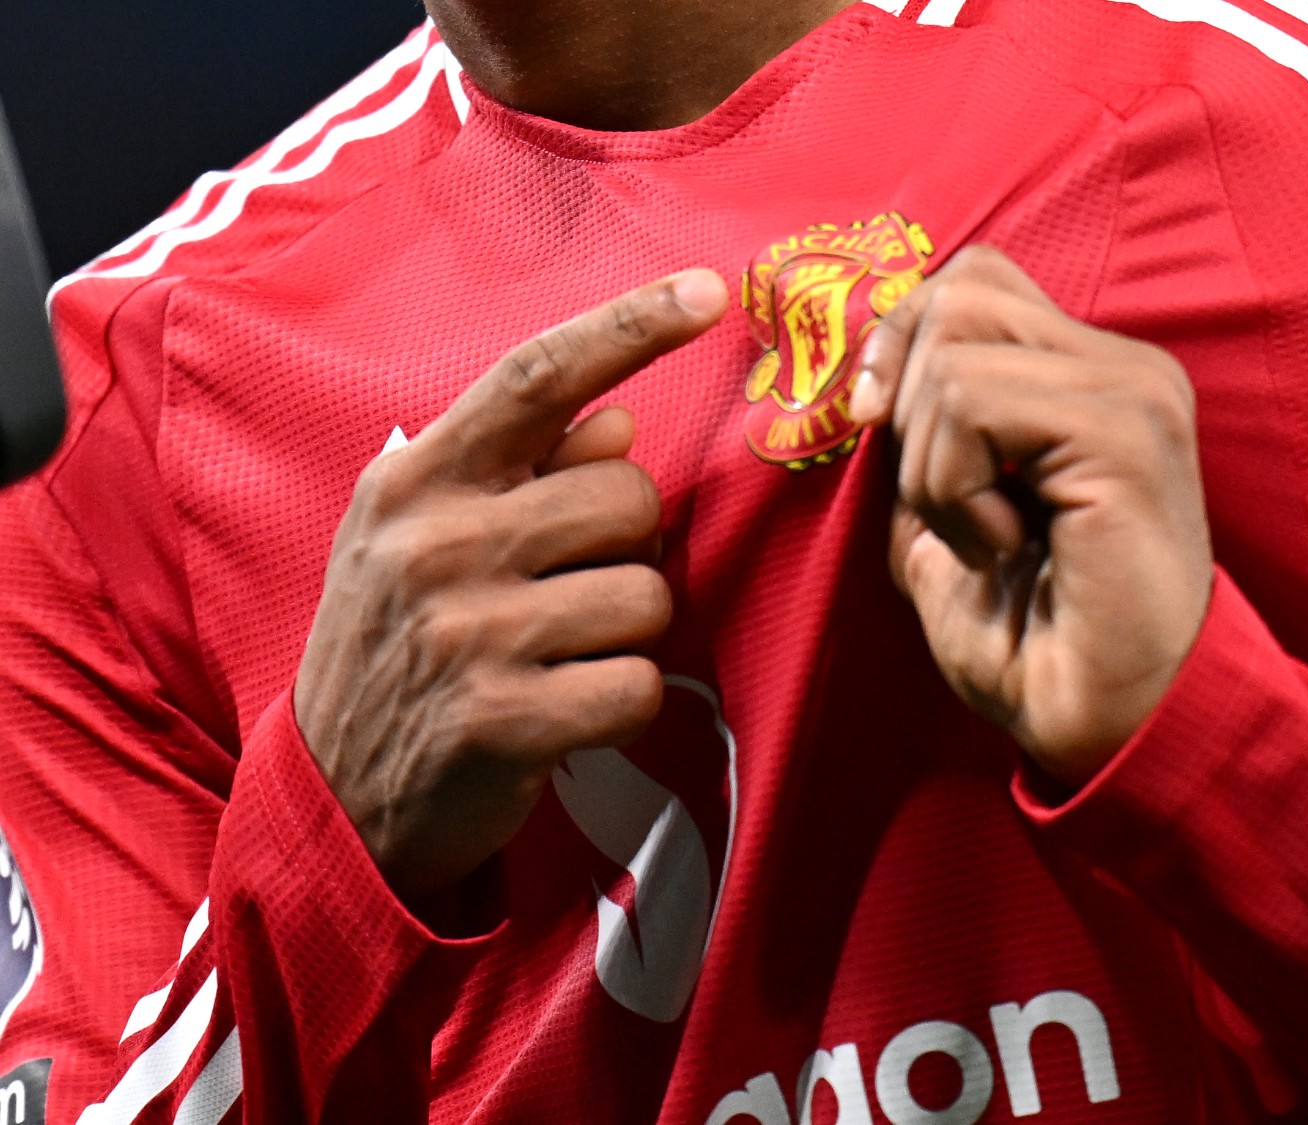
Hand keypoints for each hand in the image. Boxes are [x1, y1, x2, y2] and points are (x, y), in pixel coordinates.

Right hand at [294, 270, 729, 897]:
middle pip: (629, 496)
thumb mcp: (426, 539)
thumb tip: (618, 425)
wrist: (335, 794)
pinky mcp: (503, 719)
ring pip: (646, 595)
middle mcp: (436, 541)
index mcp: (419, 478)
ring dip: (627, 632)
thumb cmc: (404, 643)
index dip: (629, 327)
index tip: (709, 288)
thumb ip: (520, 474)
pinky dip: (624, 703)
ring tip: (560, 655)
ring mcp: (467, 631)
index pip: (536, 376)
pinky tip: (567, 712)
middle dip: (629, 546)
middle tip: (569, 590)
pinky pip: (638, 684)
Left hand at [849, 246, 1213, 787]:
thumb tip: (863, 383)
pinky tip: (1003, 546)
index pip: (972, 281)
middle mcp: (1125, 367)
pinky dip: (954, 488)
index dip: (902, 340)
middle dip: (906, 397)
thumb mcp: (946, 522)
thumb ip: (919, 441)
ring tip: (986, 539)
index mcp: (1091, 376)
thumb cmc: (1034, 640)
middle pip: (958, 291)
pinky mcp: (1123, 432)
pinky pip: (974, 405)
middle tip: (944, 502)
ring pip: (954, 352)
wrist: (1107, 727)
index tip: (875, 427)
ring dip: (932, 465)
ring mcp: (1132, 391)